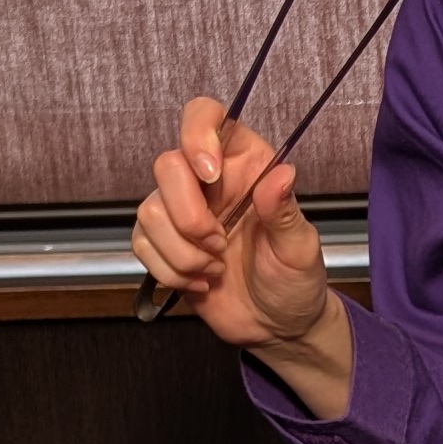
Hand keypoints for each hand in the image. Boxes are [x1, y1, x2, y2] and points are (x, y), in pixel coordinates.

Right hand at [133, 95, 344, 377]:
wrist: (275, 326)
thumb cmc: (295, 281)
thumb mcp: (300, 249)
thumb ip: (286, 212)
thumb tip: (281, 175)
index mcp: (246, 164)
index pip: (205, 117)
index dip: (197, 135)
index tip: (209, 174)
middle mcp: (209, 181)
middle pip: (167, 166)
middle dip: (189, 215)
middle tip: (220, 244)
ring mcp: (181, 211)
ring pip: (150, 211)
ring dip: (183, 252)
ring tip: (215, 269)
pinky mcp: (163, 244)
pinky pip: (142, 245)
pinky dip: (171, 270)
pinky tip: (201, 281)